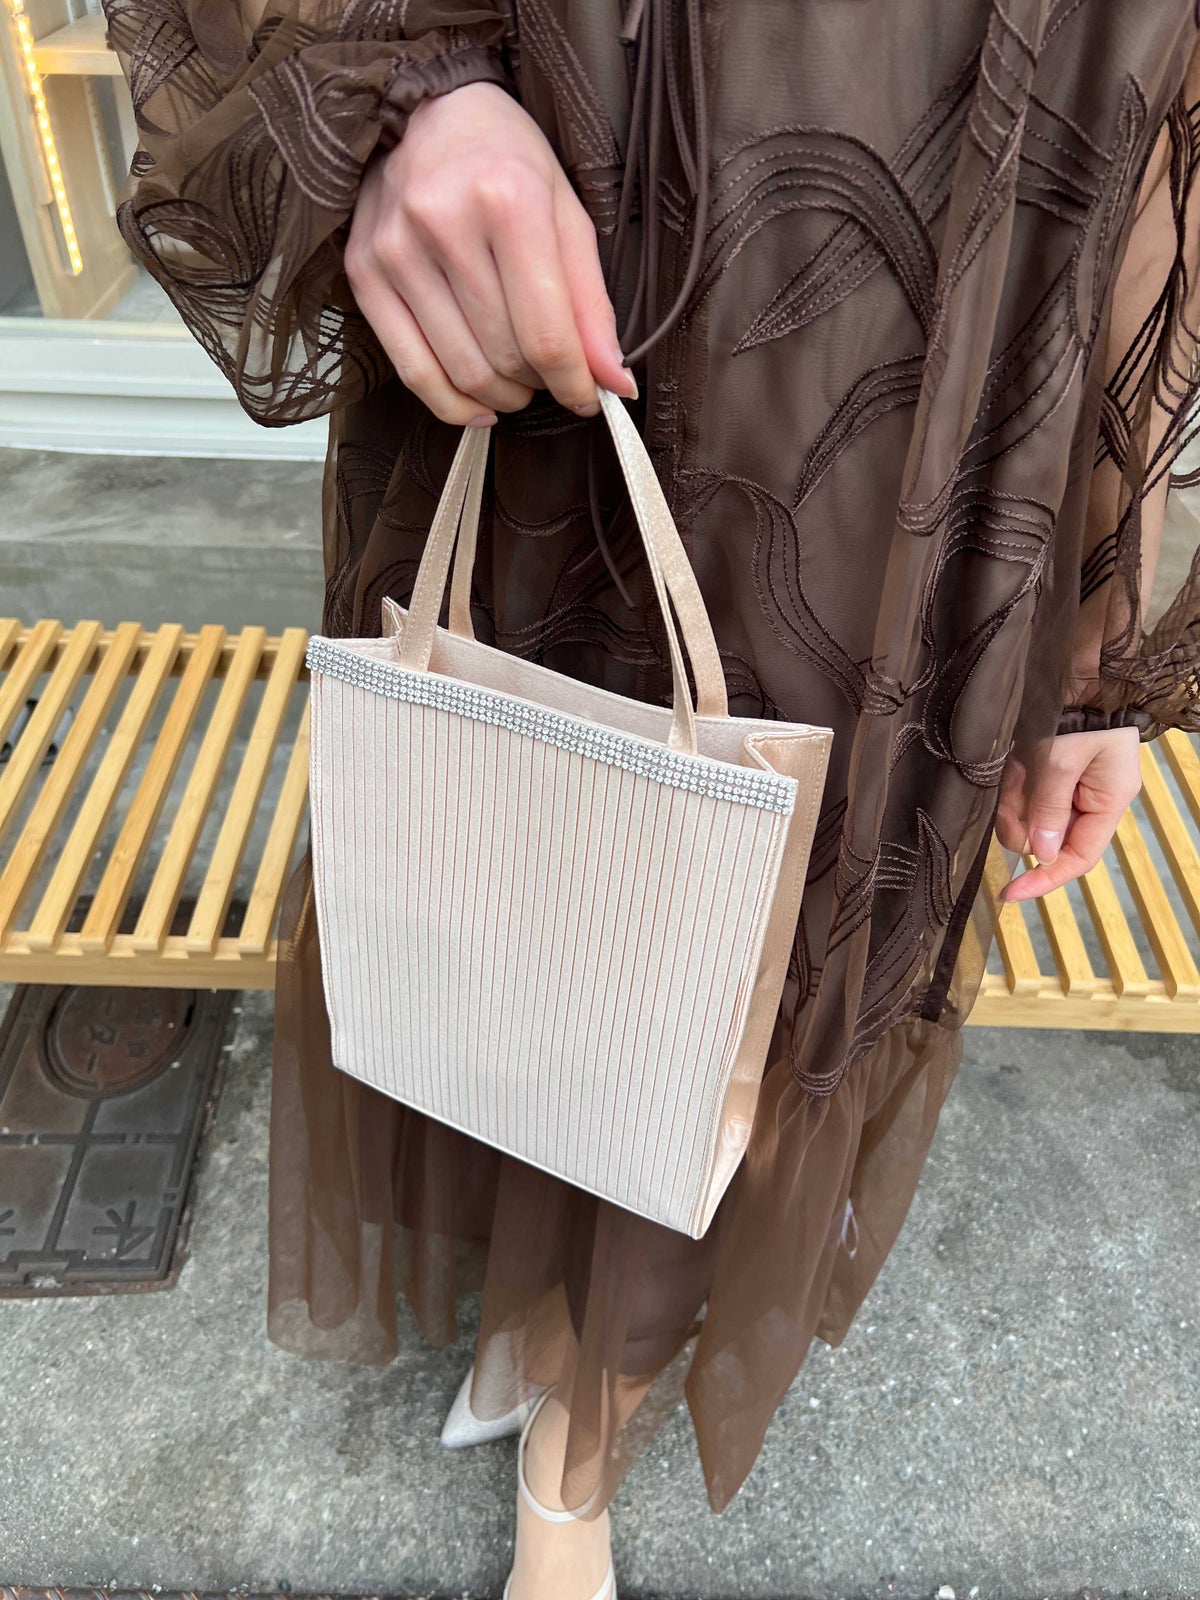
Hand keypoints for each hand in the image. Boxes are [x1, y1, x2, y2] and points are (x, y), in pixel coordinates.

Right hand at [345, 81, 635, 426]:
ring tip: (519, 382)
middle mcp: (445, 224)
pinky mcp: (365, 273)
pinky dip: (453, 405)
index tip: (590, 396)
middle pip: (506, 357)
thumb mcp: (565, 213)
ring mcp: (396, 251)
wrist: (426, 111)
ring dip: (503, 395)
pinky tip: (480, 405)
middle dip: (540, 384)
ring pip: (463, 371)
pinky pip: (412, 371)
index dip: (575, 383)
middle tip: (552, 376)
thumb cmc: (506, 161)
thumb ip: (591, 302)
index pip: (547, 334)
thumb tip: (614, 382)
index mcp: (508, 201)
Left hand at [995, 726, 1142, 902]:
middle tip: (1012, 796)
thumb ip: (1051, 807)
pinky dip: (1013, 783)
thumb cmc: (1079, 711)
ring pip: (1029, 816)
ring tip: (1019, 767)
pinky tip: (1017, 760)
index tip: (1011, 892)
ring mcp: (1066, 785)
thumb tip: (1041, 853)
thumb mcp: (1063, 761)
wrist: (1081, 670)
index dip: (1045, 879)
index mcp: (1107, 801)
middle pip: (1046, 837)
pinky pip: (1023, 793)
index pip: (1078, 857)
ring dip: (1015, 799)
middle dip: (1022, 823)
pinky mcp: (1047, 770)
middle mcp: (1088, 799)